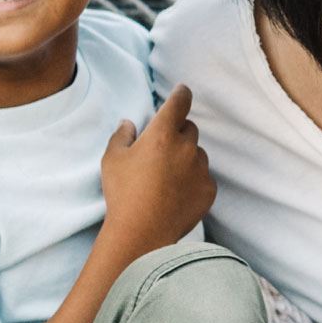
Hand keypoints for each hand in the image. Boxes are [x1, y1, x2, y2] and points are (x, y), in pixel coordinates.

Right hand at [99, 85, 212, 248]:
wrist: (142, 232)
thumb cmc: (123, 192)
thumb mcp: (112, 159)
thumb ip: (122, 136)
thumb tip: (128, 124)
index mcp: (163, 134)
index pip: (179, 103)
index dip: (181, 94)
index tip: (183, 90)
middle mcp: (187, 147)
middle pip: (190, 128)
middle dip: (178, 132)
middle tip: (161, 149)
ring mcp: (201, 169)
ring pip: (197, 154)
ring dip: (186, 157)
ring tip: (165, 177)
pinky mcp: (209, 189)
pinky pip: (203, 177)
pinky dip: (193, 180)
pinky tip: (174, 194)